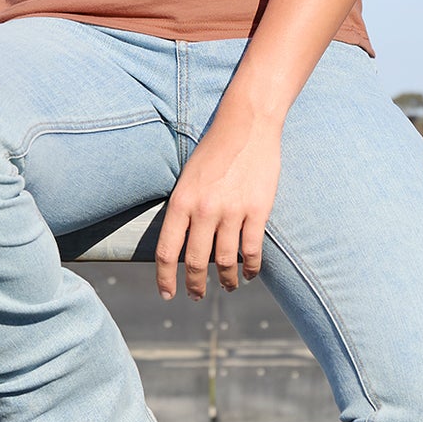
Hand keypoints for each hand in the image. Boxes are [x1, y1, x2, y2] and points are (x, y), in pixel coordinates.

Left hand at [156, 97, 281, 301]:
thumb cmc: (214, 150)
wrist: (246, 125)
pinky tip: (250, 274)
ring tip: (228, 287)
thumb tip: (182, 245)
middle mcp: (204, 210)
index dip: (165, 278)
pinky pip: (252, 250)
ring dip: (226, 281)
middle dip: (195, 286)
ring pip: (225, 262)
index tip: (168, 294)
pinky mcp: (257, 210)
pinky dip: (251, 268)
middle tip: (196, 296)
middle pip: (196, 262)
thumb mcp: (187, 178)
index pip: (167, 251)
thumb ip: (184, 210)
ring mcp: (232, 211)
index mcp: (181, 202)